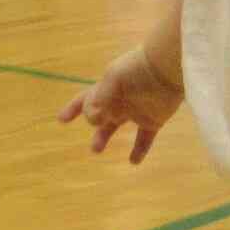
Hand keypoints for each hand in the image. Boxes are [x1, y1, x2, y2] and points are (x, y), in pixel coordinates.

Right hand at [60, 45, 184, 165]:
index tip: (61, 119)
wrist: (168, 68)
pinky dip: (139, 150)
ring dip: (106, 136)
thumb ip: (98, 101)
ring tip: (96, 150)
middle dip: (93, 126)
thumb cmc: (138, 70)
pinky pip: (144, 138)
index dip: (73, 109)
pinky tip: (133, 162)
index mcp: (107, 87)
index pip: (85, 99)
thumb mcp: (112, 82)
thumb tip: (92, 121)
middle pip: (100, 115)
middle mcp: (119, 99)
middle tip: (91, 144)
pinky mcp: (154, 119)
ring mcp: (136, 109)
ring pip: (116, 126)